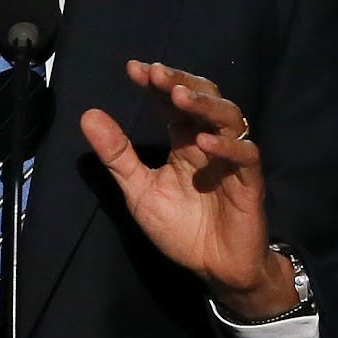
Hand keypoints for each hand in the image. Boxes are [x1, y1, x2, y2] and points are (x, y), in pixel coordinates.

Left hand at [80, 61, 296, 319]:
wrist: (214, 269)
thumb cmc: (180, 227)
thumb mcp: (140, 190)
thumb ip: (117, 155)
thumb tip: (88, 115)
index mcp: (184, 139)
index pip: (172, 100)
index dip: (156, 83)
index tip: (133, 69)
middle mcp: (210, 141)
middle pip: (204, 97)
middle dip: (180, 82)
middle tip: (156, 73)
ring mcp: (231, 160)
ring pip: (228, 118)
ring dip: (204, 105)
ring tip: (178, 96)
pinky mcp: (249, 183)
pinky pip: (245, 157)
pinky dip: (226, 147)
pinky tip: (203, 141)